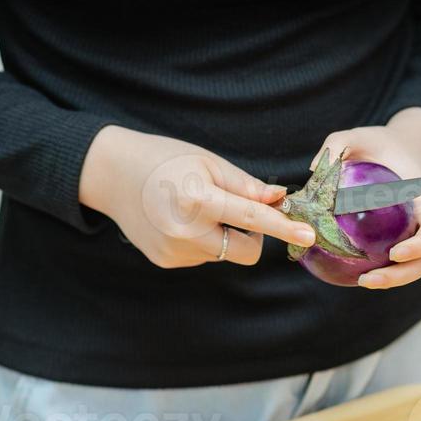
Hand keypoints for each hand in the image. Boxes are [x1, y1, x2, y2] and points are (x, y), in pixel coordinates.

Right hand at [80, 126, 314, 267]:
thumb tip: (279, 199)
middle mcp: (186, 232)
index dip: (283, 227)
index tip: (308, 236)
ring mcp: (175, 252)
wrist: (111, 174)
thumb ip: (245, 185)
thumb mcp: (207, 162)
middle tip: (240, 211)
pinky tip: (179, 220)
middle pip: (245, 251)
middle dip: (253, 237)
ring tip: (193, 209)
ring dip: (221, 235)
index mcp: (198, 200)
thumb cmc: (164, 159)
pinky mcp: (166, 261)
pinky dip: (201, 241)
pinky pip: (202, 256)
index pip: (252, 218)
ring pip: (223, 253)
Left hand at [311, 107, 420, 289]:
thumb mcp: (357, 136)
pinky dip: (382, 271)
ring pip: (415, 266)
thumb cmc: (376, 144)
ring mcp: (414, 233)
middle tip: (370, 278)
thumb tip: (315, 169)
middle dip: (404, 274)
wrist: (394, 150)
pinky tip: (353, 276)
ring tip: (363, 282)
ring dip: (393, 280)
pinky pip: (395, 261)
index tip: (396, 252)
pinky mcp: (399, 240)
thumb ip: (338, 144)